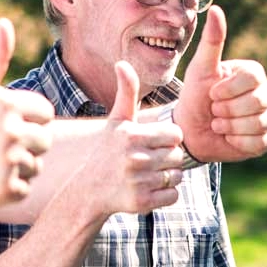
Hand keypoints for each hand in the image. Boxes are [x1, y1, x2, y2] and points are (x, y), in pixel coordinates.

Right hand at [0, 18, 53, 212]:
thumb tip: (5, 22)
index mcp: (7, 102)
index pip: (46, 113)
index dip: (26, 119)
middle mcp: (11, 131)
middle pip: (45, 140)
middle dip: (25, 144)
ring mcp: (9, 162)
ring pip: (37, 165)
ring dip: (18, 167)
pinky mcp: (7, 190)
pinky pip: (26, 188)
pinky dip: (8, 189)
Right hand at [81, 62, 185, 217]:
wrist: (88, 188)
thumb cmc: (108, 149)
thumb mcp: (117, 120)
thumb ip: (127, 92)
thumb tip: (122, 63)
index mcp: (133, 136)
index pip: (175, 135)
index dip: (167, 138)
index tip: (153, 142)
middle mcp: (136, 158)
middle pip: (178, 156)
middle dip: (168, 158)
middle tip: (149, 160)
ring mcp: (138, 182)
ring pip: (177, 177)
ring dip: (167, 177)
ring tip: (147, 174)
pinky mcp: (141, 203)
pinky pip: (173, 196)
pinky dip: (165, 195)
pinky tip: (147, 189)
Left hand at [173, 6, 266, 162]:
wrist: (191, 130)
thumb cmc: (196, 96)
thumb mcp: (200, 68)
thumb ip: (212, 41)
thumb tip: (217, 8)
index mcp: (254, 73)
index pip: (251, 79)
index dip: (227, 90)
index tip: (212, 93)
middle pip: (256, 102)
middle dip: (226, 110)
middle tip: (215, 110)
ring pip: (257, 123)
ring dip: (230, 126)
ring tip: (219, 123)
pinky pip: (258, 142)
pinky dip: (238, 141)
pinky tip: (228, 137)